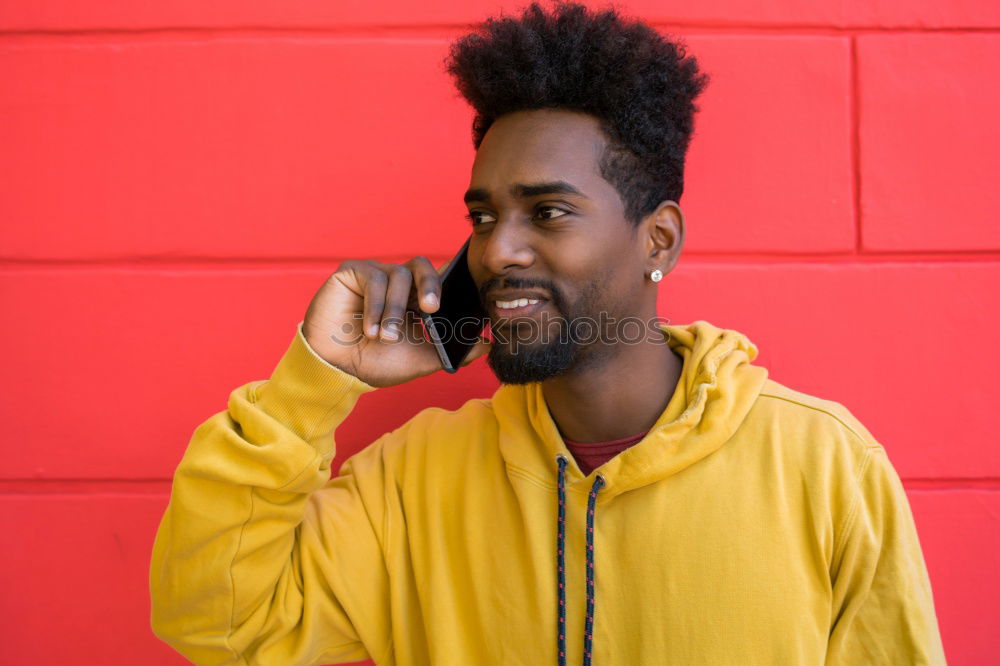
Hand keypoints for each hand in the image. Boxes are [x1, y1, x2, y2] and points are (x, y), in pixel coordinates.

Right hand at [302, 257, 490, 387]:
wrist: (337, 371)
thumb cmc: (376, 364)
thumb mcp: (421, 360)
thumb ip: (452, 352)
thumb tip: (489, 345)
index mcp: (414, 300)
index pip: (438, 281)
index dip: (449, 287)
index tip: (456, 306)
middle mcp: (396, 284)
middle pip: (422, 266)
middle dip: (431, 285)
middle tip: (432, 309)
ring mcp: (374, 276)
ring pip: (398, 276)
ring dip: (394, 310)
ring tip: (384, 337)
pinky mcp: (352, 272)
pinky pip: (373, 278)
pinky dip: (375, 305)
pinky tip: (369, 329)